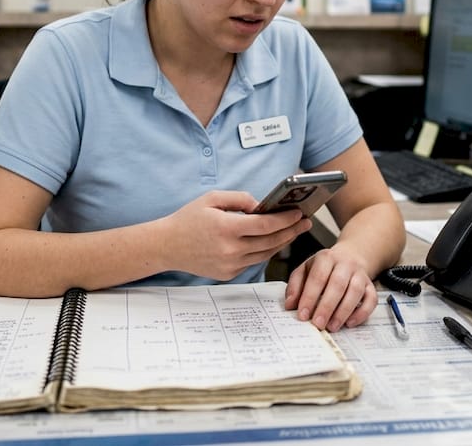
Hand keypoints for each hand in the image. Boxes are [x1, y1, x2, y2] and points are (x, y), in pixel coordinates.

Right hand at [162, 191, 311, 280]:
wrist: (167, 246)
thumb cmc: (188, 219)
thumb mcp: (212, 198)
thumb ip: (240, 199)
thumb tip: (262, 205)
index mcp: (227, 228)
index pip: (266, 225)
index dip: (286, 219)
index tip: (299, 213)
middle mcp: (230, 250)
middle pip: (271, 242)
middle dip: (291, 231)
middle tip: (304, 222)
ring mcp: (230, 265)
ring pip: (265, 254)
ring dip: (282, 242)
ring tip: (293, 231)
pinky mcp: (228, 274)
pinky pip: (253, 261)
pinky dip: (265, 251)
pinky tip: (273, 241)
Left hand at [285, 246, 377, 331]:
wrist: (350, 256)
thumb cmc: (324, 268)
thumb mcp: (305, 270)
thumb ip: (295, 285)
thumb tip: (290, 305)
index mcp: (325, 258)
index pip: (317, 277)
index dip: (310, 297)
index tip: (303, 315)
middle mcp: (345, 264)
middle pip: (337, 284)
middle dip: (326, 307)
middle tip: (318, 324)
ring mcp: (360, 275)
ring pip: (355, 292)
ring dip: (343, 311)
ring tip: (332, 326)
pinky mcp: (370, 286)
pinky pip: (371, 299)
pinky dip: (362, 313)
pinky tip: (350, 323)